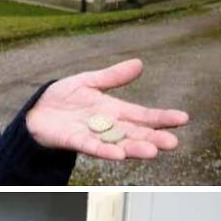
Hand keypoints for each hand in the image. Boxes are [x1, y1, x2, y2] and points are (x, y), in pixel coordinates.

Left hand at [25, 58, 188, 160]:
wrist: (37, 111)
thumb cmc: (62, 99)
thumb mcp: (90, 81)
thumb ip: (113, 76)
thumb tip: (139, 64)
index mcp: (114, 111)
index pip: (143, 115)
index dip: (162, 118)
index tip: (183, 119)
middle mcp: (108, 126)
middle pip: (135, 133)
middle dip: (153, 138)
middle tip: (172, 143)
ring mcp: (93, 136)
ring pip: (118, 144)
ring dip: (134, 148)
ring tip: (152, 152)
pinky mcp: (75, 141)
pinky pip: (93, 148)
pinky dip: (106, 152)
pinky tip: (118, 155)